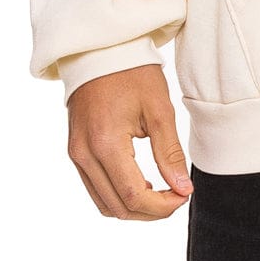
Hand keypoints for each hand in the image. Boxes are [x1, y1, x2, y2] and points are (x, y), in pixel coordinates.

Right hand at [66, 63, 193, 219]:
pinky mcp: (75, 151)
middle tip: (177, 196)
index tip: (184, 196)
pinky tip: (140, 183)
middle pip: (117, 207)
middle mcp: (84, 154)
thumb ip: (169, 153)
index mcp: (105, 143)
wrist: (101, 49)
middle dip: (150, 211)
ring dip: (133, 207)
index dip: (162, 206)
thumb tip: (182, 189)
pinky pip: (94, 187)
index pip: (133, 196)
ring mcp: (76, 154)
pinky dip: (117, 194)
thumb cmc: (132, 72)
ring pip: (104, 203)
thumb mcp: (158, 109)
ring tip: (162, 192)